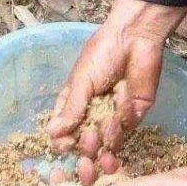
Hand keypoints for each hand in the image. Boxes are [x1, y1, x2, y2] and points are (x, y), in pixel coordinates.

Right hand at [47, 0, 186, 184]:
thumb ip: (71, 109)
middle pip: (84, 141)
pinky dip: (118, 128)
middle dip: (84, 147)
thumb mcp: (81, 81)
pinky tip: (117, 115)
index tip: (63, 144)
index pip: (64, 128)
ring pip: (104, 142)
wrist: (136, 39)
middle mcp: (93, 111)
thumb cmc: (103, 53)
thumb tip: (51, 133)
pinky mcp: (133, 115)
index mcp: (75, 100)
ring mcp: (113, 115)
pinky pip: (123, 131)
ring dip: (101, 142)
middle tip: (86, 142)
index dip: (63, 140)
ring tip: (100, 132)